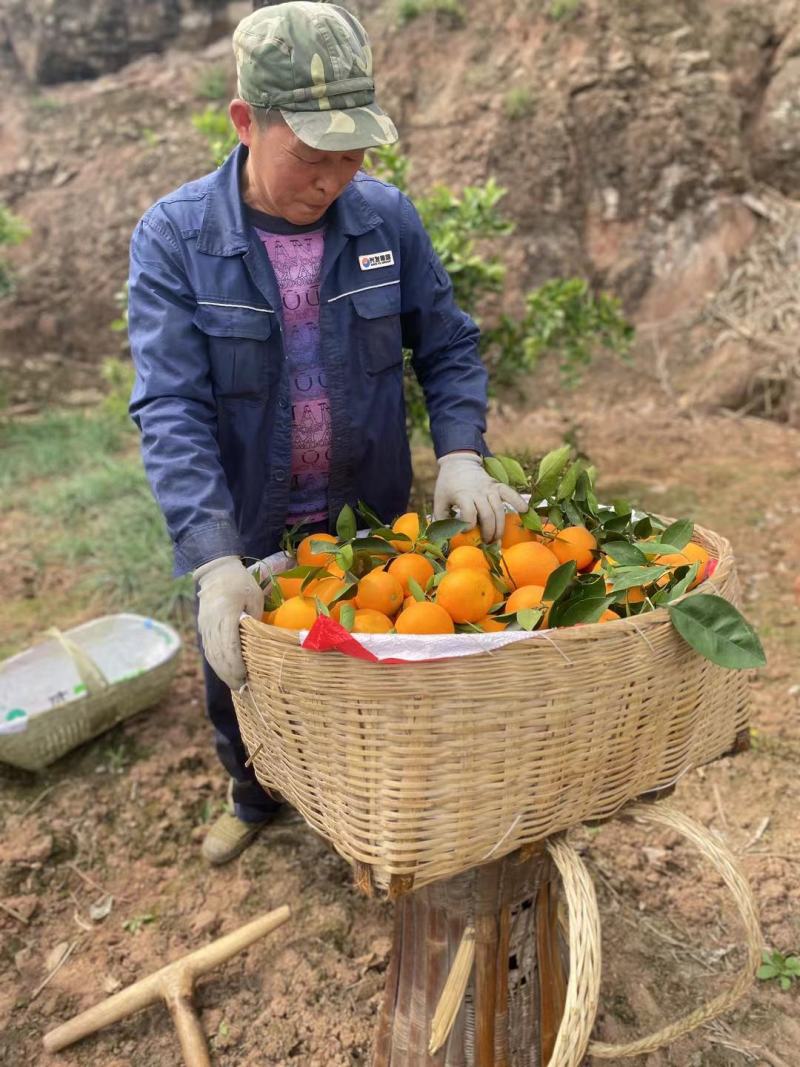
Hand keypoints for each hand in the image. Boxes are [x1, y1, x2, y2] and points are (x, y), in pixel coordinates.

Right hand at [194, 555, 262, 689]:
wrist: (216, 571)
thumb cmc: (240, 583)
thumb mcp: (255, 598)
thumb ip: (255, 620)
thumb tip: (259, 642)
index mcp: (226, 615)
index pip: (229, 646)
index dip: (236, 665)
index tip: (245, 678)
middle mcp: (212, 623)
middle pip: (218, 655)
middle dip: (229, 674)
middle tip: (241, 689)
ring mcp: (205, 626)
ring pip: (211, 654)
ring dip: (222, 671)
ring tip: (234, 684)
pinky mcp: (202, 627)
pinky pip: (208, 649)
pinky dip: (216, 662)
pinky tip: (224, 671)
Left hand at [433, 452, 526, 541]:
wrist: (459, 463)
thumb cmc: (448, 486)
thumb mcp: (439, 501)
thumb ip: (441, 519)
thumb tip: (445, 538)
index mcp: (462, 495)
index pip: (468, 513)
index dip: (468, 526)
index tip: (465, 532)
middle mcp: (478, 492)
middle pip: (487, 515)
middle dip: (488, 532)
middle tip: (486, 544)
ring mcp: (489, 488)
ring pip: (499, 509)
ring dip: (499, 527)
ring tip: (497, 539)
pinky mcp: (497, 486)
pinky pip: (510, 493)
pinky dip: (518, 501)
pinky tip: (524, 510)